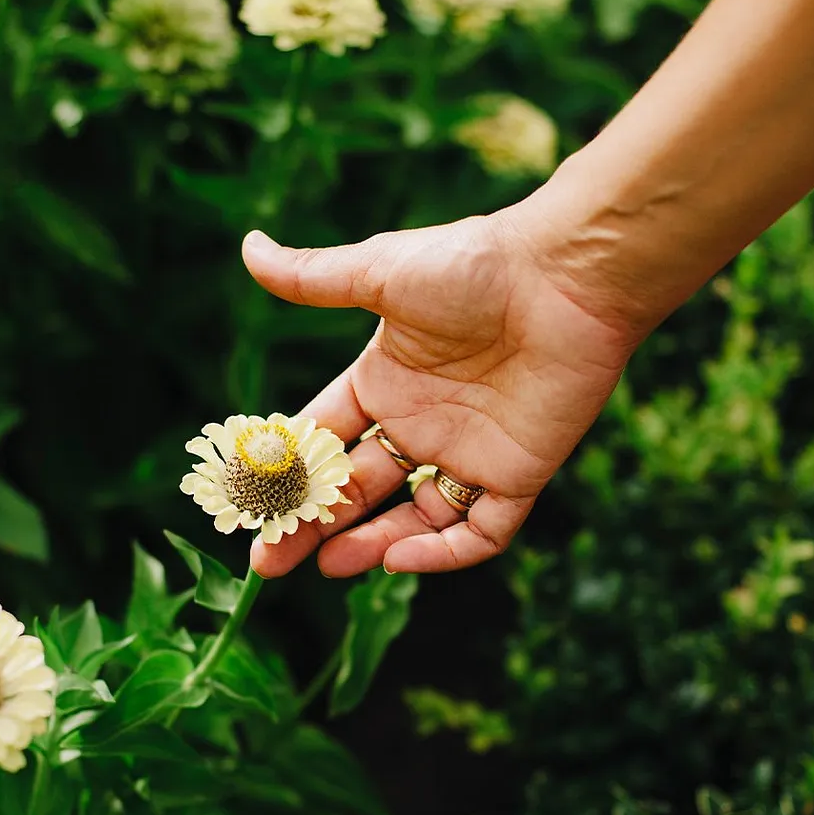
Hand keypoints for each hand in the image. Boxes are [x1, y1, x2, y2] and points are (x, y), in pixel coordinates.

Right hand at [241, 205, 638, 576]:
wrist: (565, 278)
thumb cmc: (475, 265)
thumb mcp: (381, 272)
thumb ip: (314, 278)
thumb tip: (248, 248)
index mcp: (384, 383)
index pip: (325, 441)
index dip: (288, 474)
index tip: (251, 504)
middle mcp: (421, 424)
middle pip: (356, 490)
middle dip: (312, 524)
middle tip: (269, 560)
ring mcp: (468, 453)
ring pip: (410, 519)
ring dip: (368, 545)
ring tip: (325, 566)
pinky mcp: (516, 475)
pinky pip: (479, 532)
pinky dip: (442, 553)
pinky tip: (398, 558)